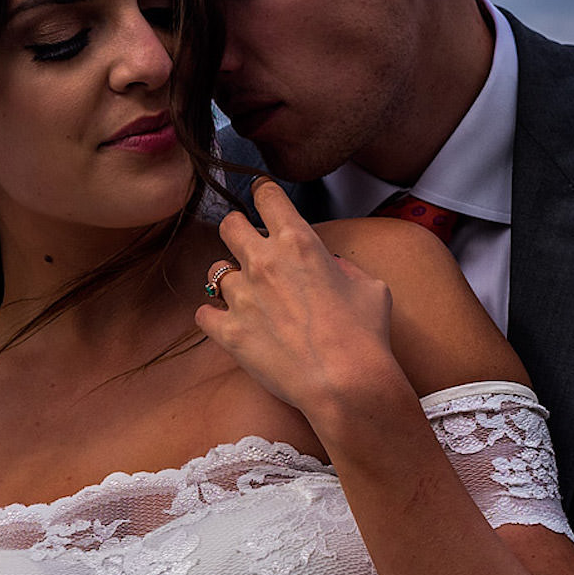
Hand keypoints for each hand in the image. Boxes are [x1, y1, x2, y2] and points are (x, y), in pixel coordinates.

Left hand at [193, 180, 403, 416]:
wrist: (344, 382)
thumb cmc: (364, 335)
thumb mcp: (370, 287)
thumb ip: (342, 267)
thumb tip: (328, 266)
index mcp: (298, 243)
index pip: (268, 197)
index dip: (263, 192)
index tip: (262, 194)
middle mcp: (264, 262)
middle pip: (230, 225)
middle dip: (237, 230)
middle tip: (247, 244)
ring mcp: (242, 297)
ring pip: (215, 272)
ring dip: (229, 280)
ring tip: (246, 296)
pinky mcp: (228, 331)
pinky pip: (203, 313)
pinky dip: (213, 317)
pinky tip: (228, 323)